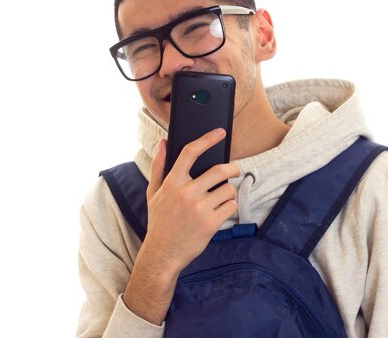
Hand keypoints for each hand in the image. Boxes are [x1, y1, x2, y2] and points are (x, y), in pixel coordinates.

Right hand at [123, 128, 238, 323]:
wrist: (162, 254)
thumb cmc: (159, 222)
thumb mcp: (153, 193)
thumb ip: (159, 166)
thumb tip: (165, 142)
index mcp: (172, 183)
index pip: (190, 152)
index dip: (207, 139)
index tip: (219, 132)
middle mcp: (186, 193)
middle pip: (219, 170)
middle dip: (232, 169)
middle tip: (234, 171)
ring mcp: (199, 208)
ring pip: (227, 190)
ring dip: (228, 193)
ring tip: (219, 200)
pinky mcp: (211, 223)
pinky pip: (231, 206)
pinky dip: (229, 207)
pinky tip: (219, 212)